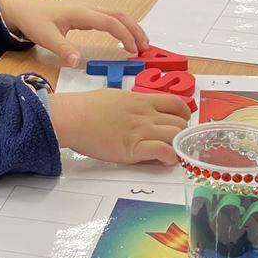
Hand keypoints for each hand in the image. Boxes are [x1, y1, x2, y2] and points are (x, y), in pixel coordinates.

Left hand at [0, 0, 147, 66]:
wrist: (21, 6)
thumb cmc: (33, 19)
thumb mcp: (45, 37)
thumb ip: (63, 49)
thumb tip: (77, 63)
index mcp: (81, 14)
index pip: (110, 22)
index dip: (125, 35)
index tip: (134, 51)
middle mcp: (87, 9)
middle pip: (119, 15)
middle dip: (135, 30)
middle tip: (145, 48)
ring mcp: (86, 10)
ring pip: (115, 15)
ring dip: (130, 26)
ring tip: (140, 43)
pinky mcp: (83, 14)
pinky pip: (108, 17)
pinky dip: (121, 25)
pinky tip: (122, 36)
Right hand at [49, 89, 189, 164]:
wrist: (74, 117)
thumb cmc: (88, 107)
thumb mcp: (117, 97)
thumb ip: (134, 104)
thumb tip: (141, 109)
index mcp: (142, 100)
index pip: (176, 104)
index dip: (184, 114)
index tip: (181, 121)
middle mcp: (146, 114)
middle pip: (180, 123)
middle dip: (182, 133)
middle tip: (176, 141)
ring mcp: (141, 131)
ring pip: (176, 137)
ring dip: (178, 146)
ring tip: (171, 152)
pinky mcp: (133, 149)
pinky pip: (163, 151)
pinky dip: (169, 157)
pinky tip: (164, 160)